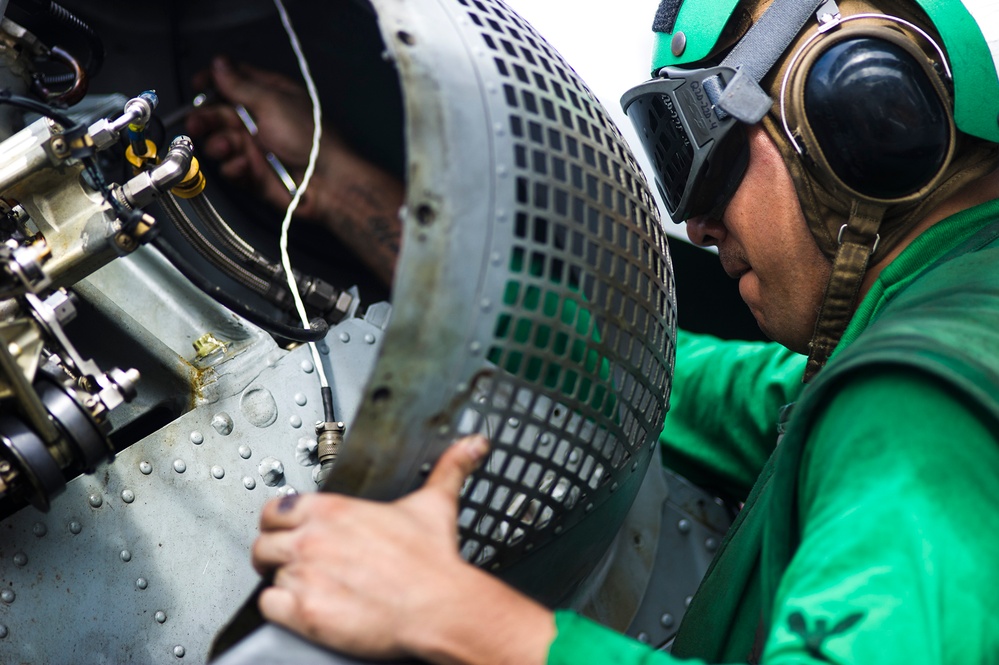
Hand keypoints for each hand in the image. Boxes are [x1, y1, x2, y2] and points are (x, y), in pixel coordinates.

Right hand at [185, 56, 327, 218]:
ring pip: (220, 142)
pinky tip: (245, 167)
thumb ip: (241, 86)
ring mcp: (255, 147)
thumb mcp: (272, 103)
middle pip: (219, 113)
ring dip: (218, 144)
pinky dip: (234, 168)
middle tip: (196, 124)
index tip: (197, 85)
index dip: (213, 81)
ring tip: (227, 147)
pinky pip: (231, 169)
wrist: (327, 182)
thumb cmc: (307, 137)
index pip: (233, 81)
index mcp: (267, 96)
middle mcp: (258, 120)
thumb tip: (219, 63)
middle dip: (205, 118)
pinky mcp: (253, 174)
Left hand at [252, 435, 553, 663]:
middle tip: (294, 562)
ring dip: (285, 583)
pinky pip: (269, 607)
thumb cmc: (434, 562)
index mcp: (334, 509)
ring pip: (269, 577)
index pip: (276, 507)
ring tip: (312, 587)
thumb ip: (450, 468)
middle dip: (275, 554)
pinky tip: (305, 608)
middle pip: (263, 543)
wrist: (441, 606)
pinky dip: (281, 611)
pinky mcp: (305, 613)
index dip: (278, 520)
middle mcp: (313, 538)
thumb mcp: (437, 504)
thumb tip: (471, 446)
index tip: (288, 528)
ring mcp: (306, 575)